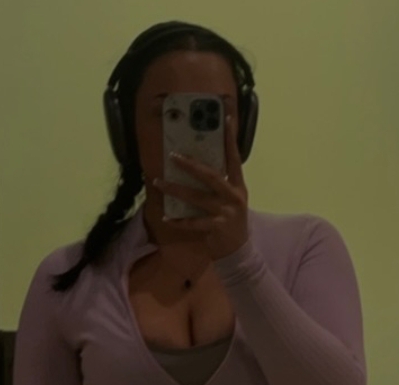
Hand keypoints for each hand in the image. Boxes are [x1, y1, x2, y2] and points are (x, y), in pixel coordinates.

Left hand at [153, 114, 248, 260]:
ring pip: (197, 198)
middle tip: (173, 156)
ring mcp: (225, 212)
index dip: (230, 140)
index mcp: (238, 186)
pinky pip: (193, 223)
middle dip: (191, 165)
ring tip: (159, 182)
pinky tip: (167, 217)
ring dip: (175, 190)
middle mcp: (233, 196)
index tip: (226, 120)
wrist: (239, 250)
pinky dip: (179, 221)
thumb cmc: (231, 221)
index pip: (234, 158)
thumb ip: (220, 185)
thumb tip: (198, 166)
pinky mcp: (216, 227)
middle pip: (210, 176)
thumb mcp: (231, 200)